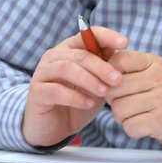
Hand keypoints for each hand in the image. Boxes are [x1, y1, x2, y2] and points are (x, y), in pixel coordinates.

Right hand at [22, 26, 127, 148]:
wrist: (55, 128)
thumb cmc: (80, 100)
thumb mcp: (98, 82)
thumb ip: (106, 65)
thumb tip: (121, 51)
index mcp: (71, 48)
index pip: (89, 34)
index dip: (107, 36)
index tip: (125, 43)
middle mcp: (54, 56)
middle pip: (80, 54)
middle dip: (102, 66)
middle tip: (118, 80)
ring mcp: (42, 72)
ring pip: (67, 68)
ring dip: (89, 80)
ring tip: (105, 92)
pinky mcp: (36, 92)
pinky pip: (56, 90)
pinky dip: (75, 96)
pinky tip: (89, 103)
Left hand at [105, 51, 161, 156]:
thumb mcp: (160, 74)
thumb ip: (135, 69)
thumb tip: (102, 67)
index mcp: (156, 64)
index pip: (119, 60)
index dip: (109, 73)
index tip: (115, 84)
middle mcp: (160, 78)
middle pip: (114, 89)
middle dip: (114, 101)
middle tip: (128, 104)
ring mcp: (161, 99)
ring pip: (119, 109)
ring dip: (123, 118)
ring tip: (138, 116)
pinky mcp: (161, 121)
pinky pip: (129, 127)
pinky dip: (133, 130)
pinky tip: (146, 126)